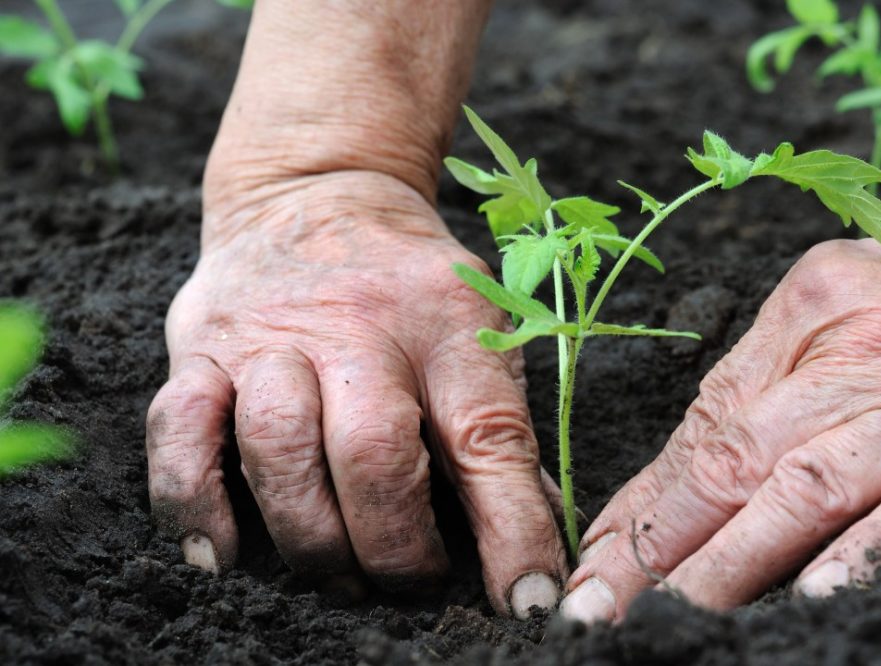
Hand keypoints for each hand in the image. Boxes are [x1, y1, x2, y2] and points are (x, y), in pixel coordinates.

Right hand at [146, 171, 565, 617]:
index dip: (513, 530)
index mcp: (448, 323)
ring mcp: (269, 336)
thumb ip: (499, 431)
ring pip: (278, 448)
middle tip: (411, 583)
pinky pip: (179, 431)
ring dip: (312, 537)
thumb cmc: (412, 286)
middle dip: (395, 545)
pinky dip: (194, 504)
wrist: (319, 192)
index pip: (489, 437)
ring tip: (340, 576)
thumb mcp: (477, 330)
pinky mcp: (200, 348)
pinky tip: (223, 556)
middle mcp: (358, 326)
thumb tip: (533, 545)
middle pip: (373, 452)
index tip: (529, 601)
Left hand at [560, 166, 880, 622]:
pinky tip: (819, 595)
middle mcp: (850, 353)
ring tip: (677, 617)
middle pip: (734, 458)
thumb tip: (674, 484)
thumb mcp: (841, 307)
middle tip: (600, 609)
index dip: (642, 505)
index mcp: (802, 314)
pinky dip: (869, 551)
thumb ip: (766, 387)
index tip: (595, 563)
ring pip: (807, 485)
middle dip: (658, 545)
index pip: (702, 426)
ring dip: (733, 560)